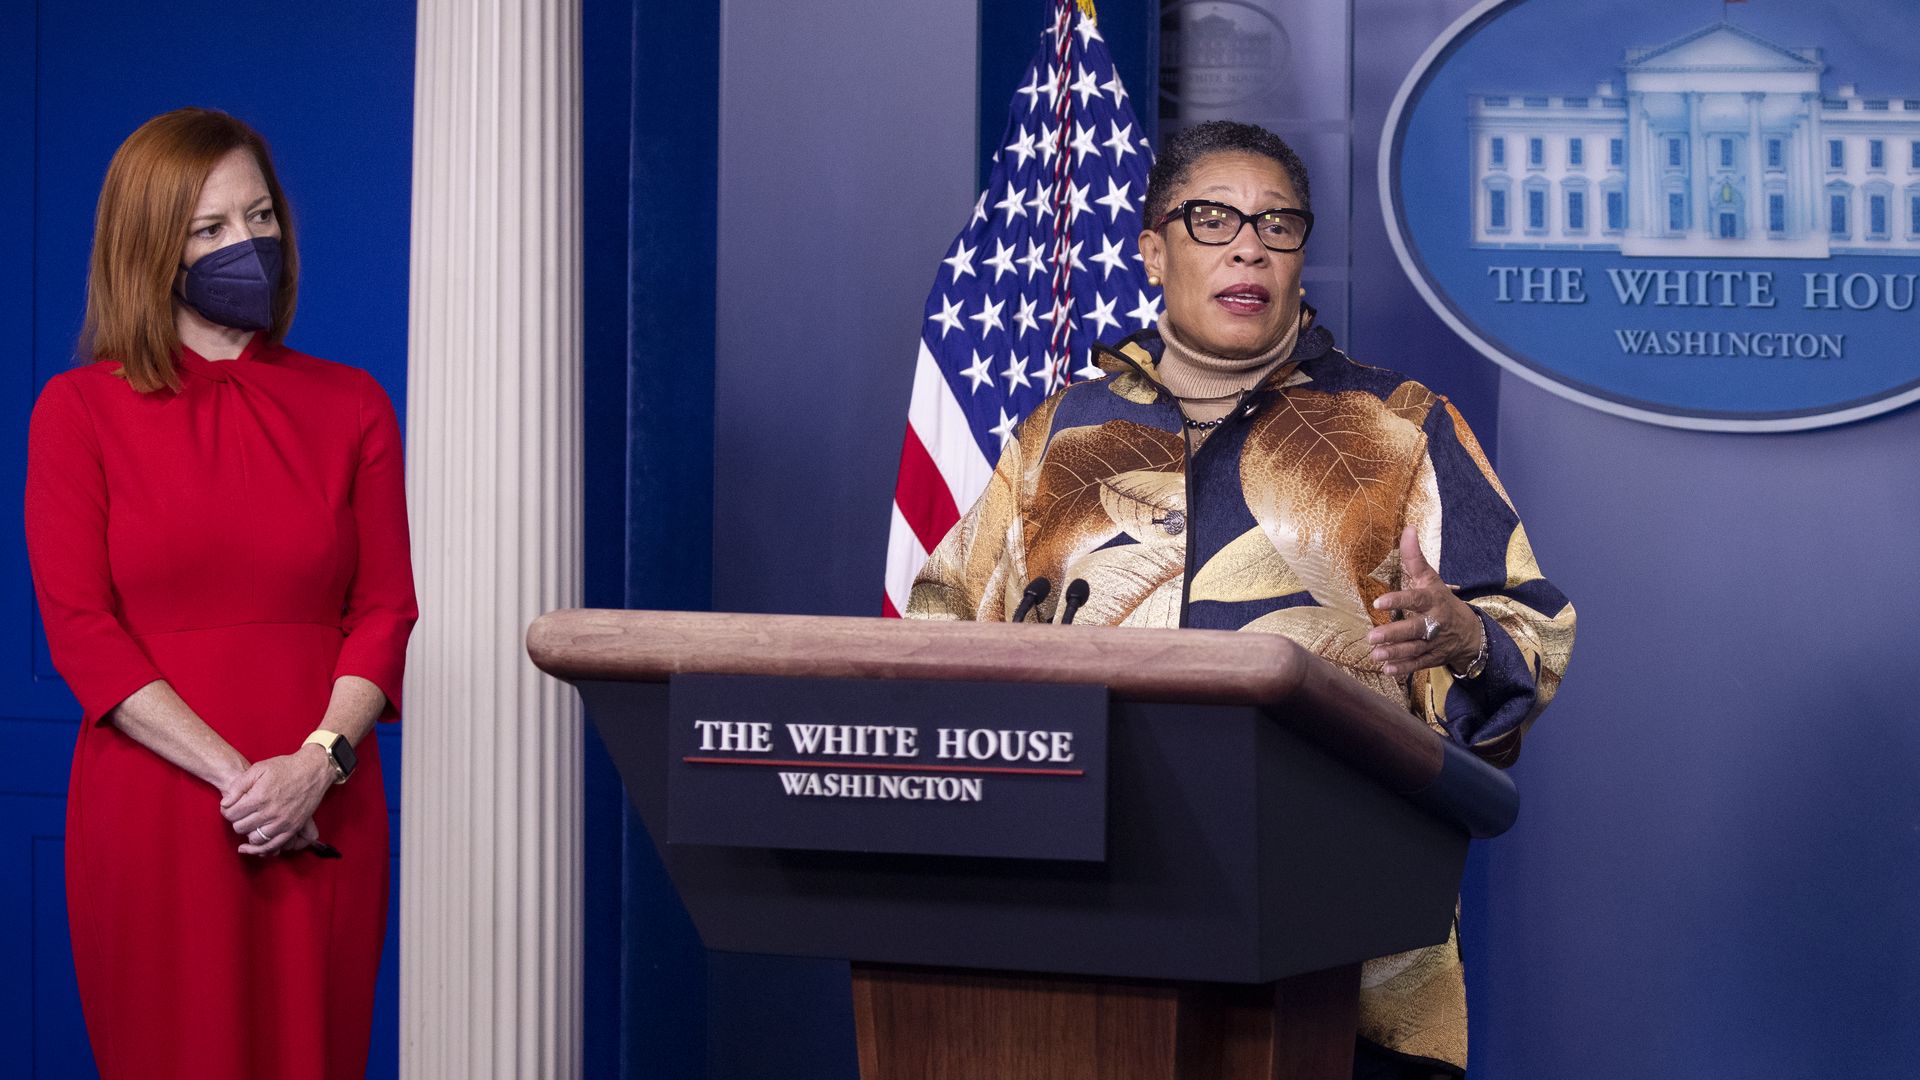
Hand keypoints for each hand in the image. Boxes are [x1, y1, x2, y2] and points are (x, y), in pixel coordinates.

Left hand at [222, 746, 334, 856]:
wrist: (313, 770)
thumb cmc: (285, 768)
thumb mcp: (258, 768)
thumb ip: (238, 786)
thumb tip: (225, 803)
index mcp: (260, 797)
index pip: (231, 814)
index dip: (226, 811)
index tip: (230, 807)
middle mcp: (271, 812)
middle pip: (241, 828)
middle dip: (237, 821)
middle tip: (241, 813)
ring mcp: (283, 822)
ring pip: (255, 839)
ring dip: (249, 833)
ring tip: (250, 824)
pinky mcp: (293, 828)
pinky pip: (274, 845)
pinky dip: (262, 848)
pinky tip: (255, 844)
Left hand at [1367, 526, 1485, 678]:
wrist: (1469, 631)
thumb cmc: (1441, 599)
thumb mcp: (1431, 578)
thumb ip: (1415, 558)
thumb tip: (1408, 529)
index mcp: (1433, 600)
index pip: (1415, 600)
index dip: (1398, 601)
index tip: (1378, 603)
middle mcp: (1435, 623)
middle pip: (1415, 629)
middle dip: (1394, 634)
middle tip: (1371, 636)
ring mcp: (1434, 642)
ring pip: (1414, 649)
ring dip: (1394, 653)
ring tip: (1375, 654)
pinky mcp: (1432, 658)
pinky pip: (1418, 665)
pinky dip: (1403, 668)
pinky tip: (1386, 669)